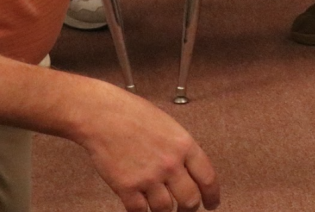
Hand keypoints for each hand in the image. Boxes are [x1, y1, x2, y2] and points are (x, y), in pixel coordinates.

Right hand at [79, 84, 219, 211]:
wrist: (102, 115)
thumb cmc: (131, 113)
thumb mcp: (168, 125)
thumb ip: (180, 147)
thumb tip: (188, 167)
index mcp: (183, 145)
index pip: (208, 178)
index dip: (212, 195)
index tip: (211, 202)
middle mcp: (169, 163)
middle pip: (190, 200)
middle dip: (190, 208)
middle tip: (187, 210)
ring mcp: (149, 177)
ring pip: (165, 209)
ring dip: (165, 211)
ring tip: (162, 208)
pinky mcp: (127, 187)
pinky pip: (139, 211)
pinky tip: (141, 207)